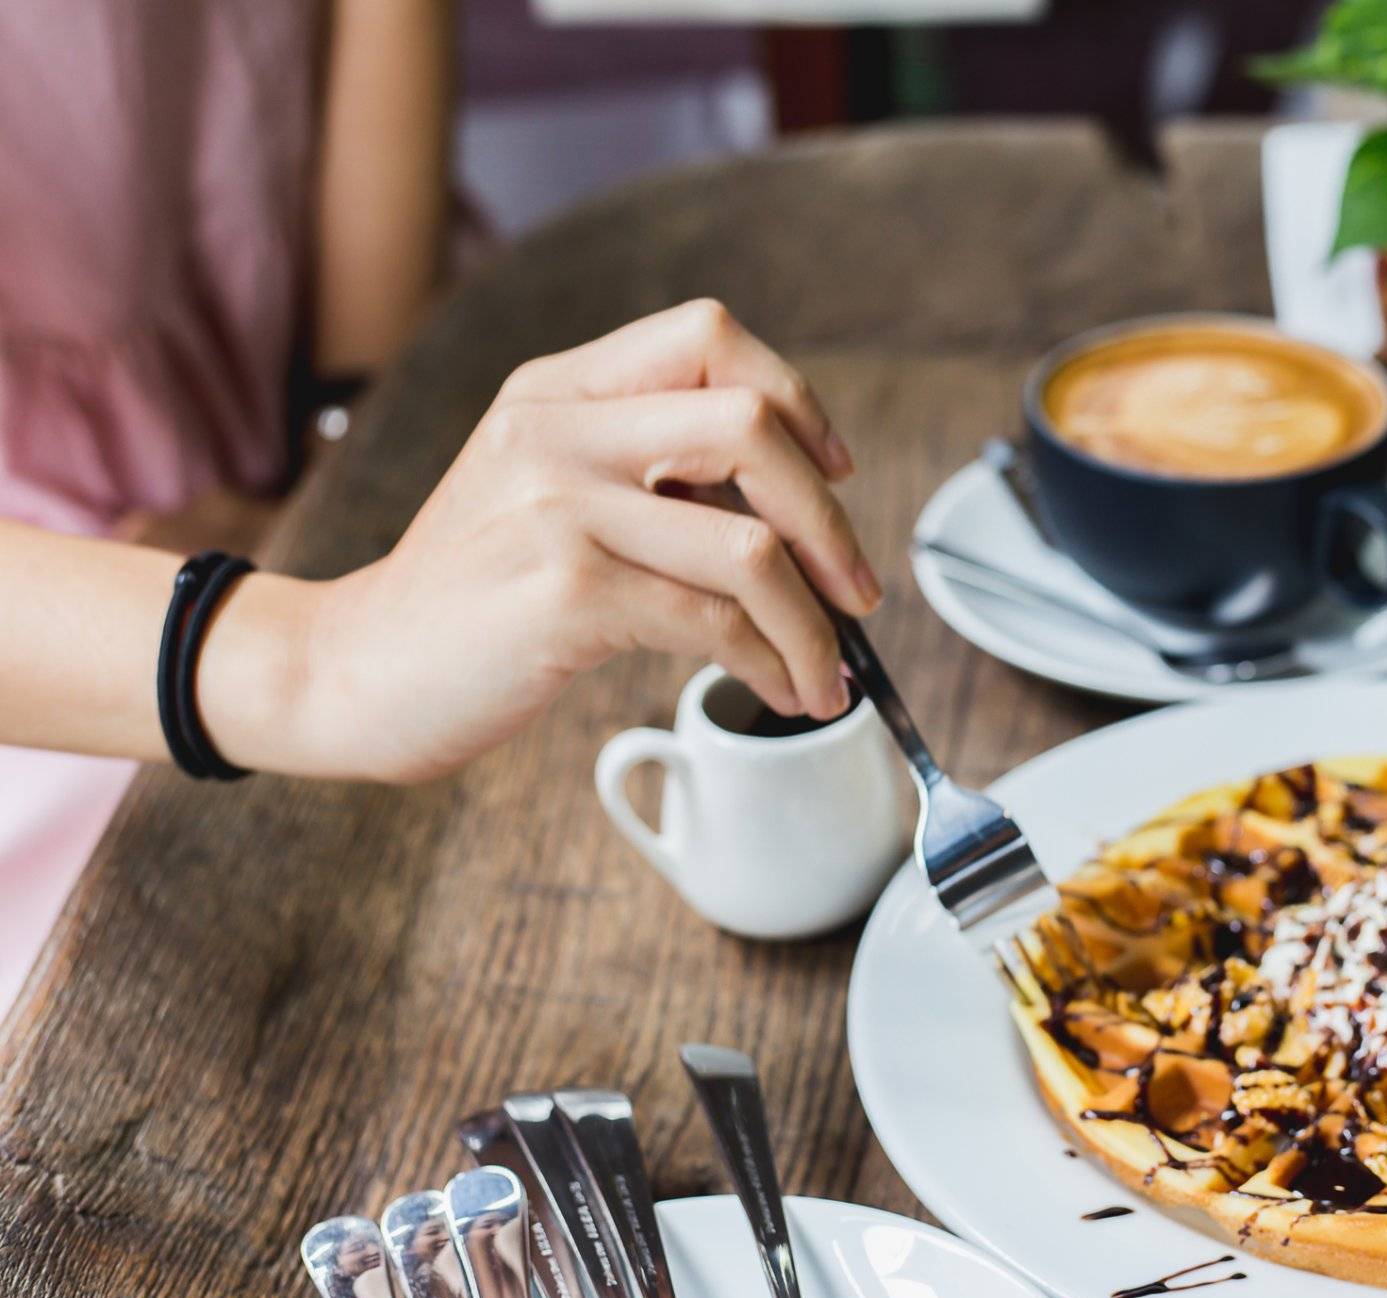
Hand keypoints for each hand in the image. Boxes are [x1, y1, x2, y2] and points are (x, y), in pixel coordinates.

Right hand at [288, 299, 878, 782]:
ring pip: (751, 544)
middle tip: (857, 592)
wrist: (346, 674)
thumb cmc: (465, 599)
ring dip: (815, 624)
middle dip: (830, 520)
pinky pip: (714, 622)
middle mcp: (556, 429)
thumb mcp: (536, 490)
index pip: (709, 335)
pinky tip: (782, 690)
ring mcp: (558, 506)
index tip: (833, 472)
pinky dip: (771, 664)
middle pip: (752, 423)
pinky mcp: (565, 593)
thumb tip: (788, 501)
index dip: (795, 399)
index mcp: (556, 389)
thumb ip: (635, 465)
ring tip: (829, 675)